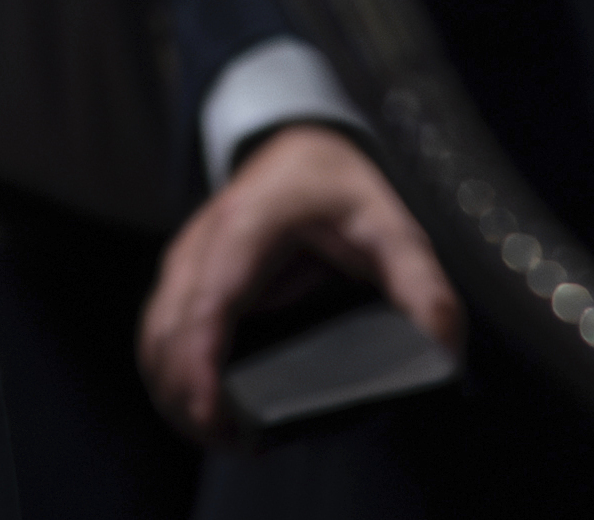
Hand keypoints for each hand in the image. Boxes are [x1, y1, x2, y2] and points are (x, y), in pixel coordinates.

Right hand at [138, 124, 459, 440]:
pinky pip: (157, 335)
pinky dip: (171, 377)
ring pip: (154, 339)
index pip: (211, 302)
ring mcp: (185, 261)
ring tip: (228, 437)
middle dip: (190, 399)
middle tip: (242, 444)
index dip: (202, 364)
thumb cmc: (340, 191)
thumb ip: (422, 288)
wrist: (300, 149)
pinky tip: (205, 411)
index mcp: (250, 226)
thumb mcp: (393, 228)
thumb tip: (440, 352)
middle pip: (169, 332)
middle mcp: (203, 244)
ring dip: (175, 395)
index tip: (215, 417)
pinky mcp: (181, 280)